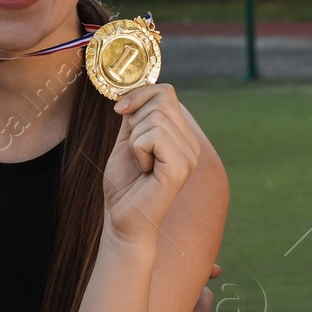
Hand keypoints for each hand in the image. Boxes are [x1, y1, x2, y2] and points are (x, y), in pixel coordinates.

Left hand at [101, 84, 199, 246]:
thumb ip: (135, 117)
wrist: (122, 220)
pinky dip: (137, 148)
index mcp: (181, 137)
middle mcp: (191, 145)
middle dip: (136, 118)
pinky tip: (143, 169)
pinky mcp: (180, 167)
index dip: (140, 95)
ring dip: (135, 138)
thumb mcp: (127, 141)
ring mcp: (189, 156)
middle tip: (134, 149)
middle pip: (162, 100)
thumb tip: (133, 91)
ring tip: (140, 162)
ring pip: (156, 117)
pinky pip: (154, 136)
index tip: (120, 111)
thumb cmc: (124, 186)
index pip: (166, 93)